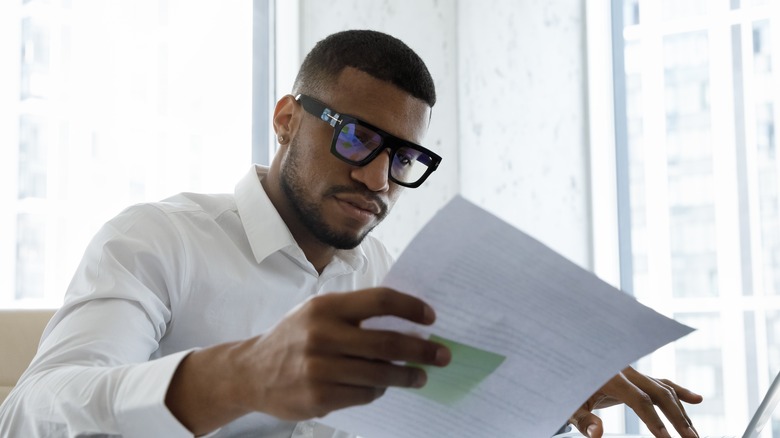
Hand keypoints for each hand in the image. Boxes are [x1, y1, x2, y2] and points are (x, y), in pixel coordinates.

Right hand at [227, 288, 450, 419]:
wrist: (251, 372)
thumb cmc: (294, 338)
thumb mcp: (317, 314)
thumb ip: (355, 315)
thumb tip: (406, 323)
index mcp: (325, 307)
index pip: (379, 301)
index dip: (410, 308)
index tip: (431, 318)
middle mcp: (321, 335)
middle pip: (387, 342)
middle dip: (422, 350)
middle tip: (442, 354)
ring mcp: (319, 369)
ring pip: (380, 374)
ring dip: (407, 375)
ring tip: (420, 376)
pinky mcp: (318, 397)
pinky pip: (364, 395)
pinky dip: (379, 391)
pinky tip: (382, 387)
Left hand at [568, 366, 702, 437]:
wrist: (565, 366)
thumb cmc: (566, 390)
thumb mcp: (569, 407)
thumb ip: (584, 421)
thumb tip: (598, 435)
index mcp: (609, 376)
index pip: (639, 399)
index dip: (654, 420)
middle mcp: (625, 369)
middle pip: (659, 392)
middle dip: (678, 418)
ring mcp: (632, 371)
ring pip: (664, 388)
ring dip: (681, 411)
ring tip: (694, 435)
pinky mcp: (635, 376)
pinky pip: (660, 382)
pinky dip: (678, 391)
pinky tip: (698, 400)